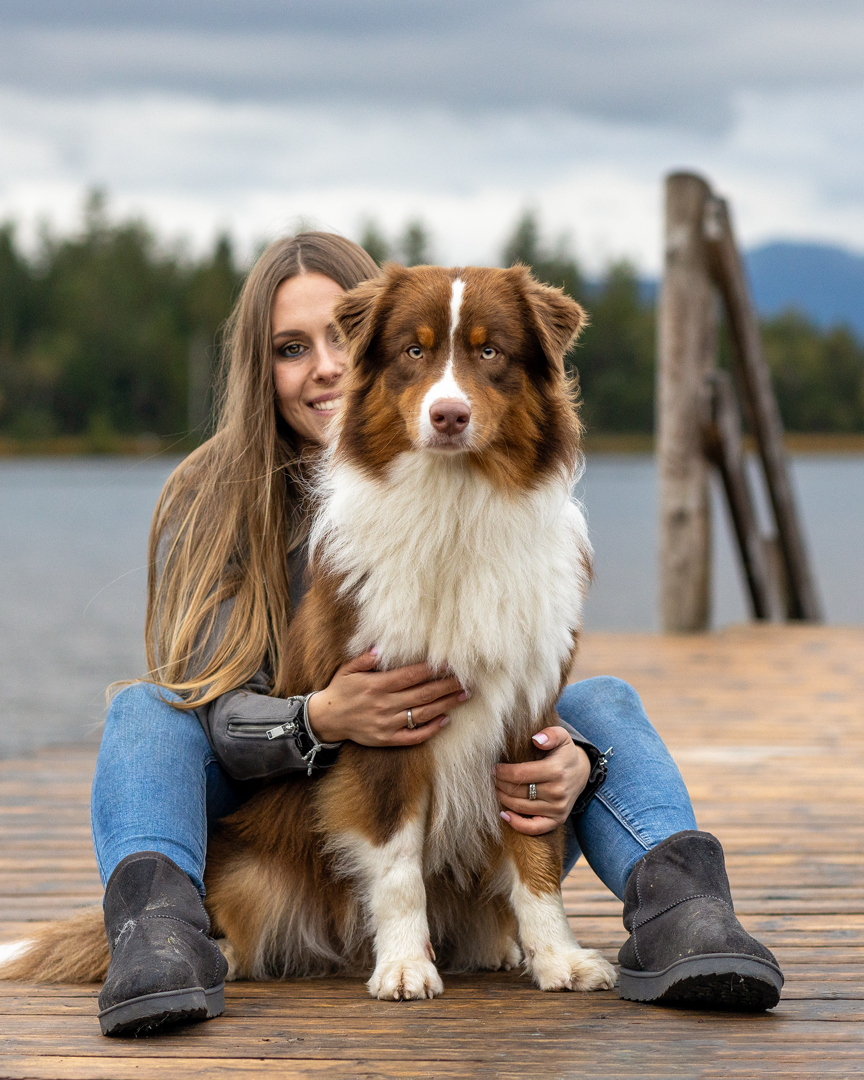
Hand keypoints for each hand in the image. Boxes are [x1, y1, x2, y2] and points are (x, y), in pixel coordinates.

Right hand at [306, 649, 468, 746]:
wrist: (326, 719)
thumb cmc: (340, 690)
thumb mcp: (348, 670)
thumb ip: (366, 659)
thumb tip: (383, 649)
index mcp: (376, 686)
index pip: (410, 676)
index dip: (430, 670)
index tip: (448, 664)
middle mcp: (384, 705)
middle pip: (422, 694)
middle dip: (446, 686)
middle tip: (466, 679)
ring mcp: (386, 724)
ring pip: (422, 714)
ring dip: (445, 705)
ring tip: (463, 696)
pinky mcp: (386, 739)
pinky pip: (413, 736)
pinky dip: (430, 730)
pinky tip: (445, 720)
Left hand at [494, 726, 590, 835]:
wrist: (581, 773)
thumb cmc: (564, 753)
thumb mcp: (561, 736)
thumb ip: (550, 734)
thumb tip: (536, 739)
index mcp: (556, 771)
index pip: (520, 774)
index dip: (502, 772)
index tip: (494, 768)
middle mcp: (557, 792)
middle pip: (517, 791)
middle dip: (500, 784)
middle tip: (492, 778)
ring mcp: (557, 809)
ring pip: (521, 808)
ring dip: (503, 799)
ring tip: (496, 789)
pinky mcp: (557, 820)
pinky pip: (534, 828)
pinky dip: (517, 824)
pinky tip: (504, 814)